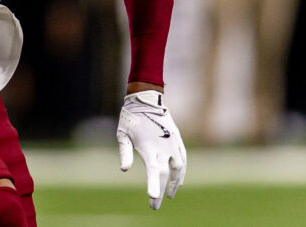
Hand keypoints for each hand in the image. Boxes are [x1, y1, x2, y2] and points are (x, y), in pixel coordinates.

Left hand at [117, 90, 186, 209]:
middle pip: (165, 174)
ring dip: (174, 183)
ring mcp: (172, 143)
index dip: (154, 185)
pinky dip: (182, 172)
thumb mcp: (122, 134)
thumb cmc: (130, 118)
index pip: (153, 171)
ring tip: (169, 195)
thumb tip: (124, 169)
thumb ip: (124, 152)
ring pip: (178, 169)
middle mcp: (163, 147)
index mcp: (148, 147)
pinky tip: (178, 180)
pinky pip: (183, 159)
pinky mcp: (177, 140)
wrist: (146, 99)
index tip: (153, 197)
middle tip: (154, 205)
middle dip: (160, 191)